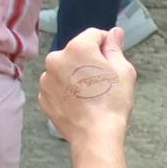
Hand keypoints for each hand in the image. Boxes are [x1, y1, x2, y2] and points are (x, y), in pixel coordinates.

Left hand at [37, 27, 134, 145]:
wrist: (94, 134)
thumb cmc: (112, 102)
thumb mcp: (122, 71)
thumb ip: (115, 48)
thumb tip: (115, 32)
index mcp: (77, 48)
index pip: (94, 35)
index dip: (106, 45)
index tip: (112, 59)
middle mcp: (56, 59)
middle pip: (76, 52)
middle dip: (89, 61)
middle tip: (103, 80)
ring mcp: (46, 79)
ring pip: (65, 69)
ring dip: (75, 75)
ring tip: (90, 93)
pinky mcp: (43, 96)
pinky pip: (57, 86)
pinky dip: (66, 90)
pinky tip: (79, 102)